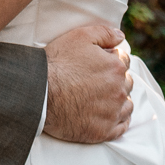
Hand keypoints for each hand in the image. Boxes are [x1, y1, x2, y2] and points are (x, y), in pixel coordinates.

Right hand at [41, 23, 133, 142]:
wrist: (38, 93)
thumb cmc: (57, 63)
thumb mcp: (79, 37)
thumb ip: (105, 33)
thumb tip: (121, 36)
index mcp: (116, 67)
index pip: (124, 61)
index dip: (111, 60)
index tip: (98, 64)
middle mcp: (119, 91)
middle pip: (126, 83)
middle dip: (116, 80)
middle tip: (97, 81)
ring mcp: (112, 113)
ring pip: (126, 105)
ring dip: (119, 100)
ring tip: (102, 98)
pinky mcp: (103, 132)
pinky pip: (121, 127)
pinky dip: (118, 121)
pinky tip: (108, 116)